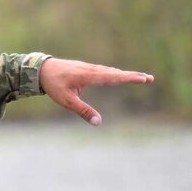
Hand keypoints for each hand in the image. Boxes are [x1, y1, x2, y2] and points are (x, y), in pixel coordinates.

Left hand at [39, 58, 153, 125]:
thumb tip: (98, 122)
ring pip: (110, 71)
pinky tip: (116, 75)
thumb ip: (83, 111)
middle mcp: (92, 70)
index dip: (129, 78)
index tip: (143, 78)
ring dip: (124, 74)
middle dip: (132, 76)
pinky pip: (103, 71)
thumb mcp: (67, 101)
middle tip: (149, 79)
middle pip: (116, 73)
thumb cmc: (53, 85)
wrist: (41, 69)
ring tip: (139, 77)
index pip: (114, 78)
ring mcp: (89, 68)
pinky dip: (113, 73)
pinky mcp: (85, 69)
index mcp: (89, 76)